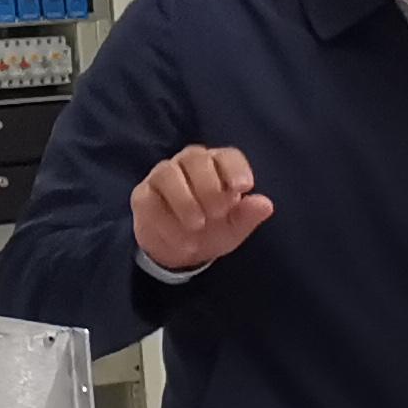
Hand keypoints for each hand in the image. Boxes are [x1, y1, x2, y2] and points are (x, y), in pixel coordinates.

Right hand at [133, 146, 273, 271]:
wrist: (183, 251)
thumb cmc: (214, 229)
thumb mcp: (235, 227)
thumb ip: (248, 215)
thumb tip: (265, 204)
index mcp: (217, 166)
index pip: (226, 155)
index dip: (235, 168)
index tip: (243, 187)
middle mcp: (189, 164)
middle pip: (195, 158)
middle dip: (208, 185)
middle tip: (218, 213)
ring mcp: (163, 176)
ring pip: (168, 173)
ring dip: (185, 200)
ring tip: (198, 226)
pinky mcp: (142, 195)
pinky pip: (148, 199)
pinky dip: (165, 220)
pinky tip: (181, 240)